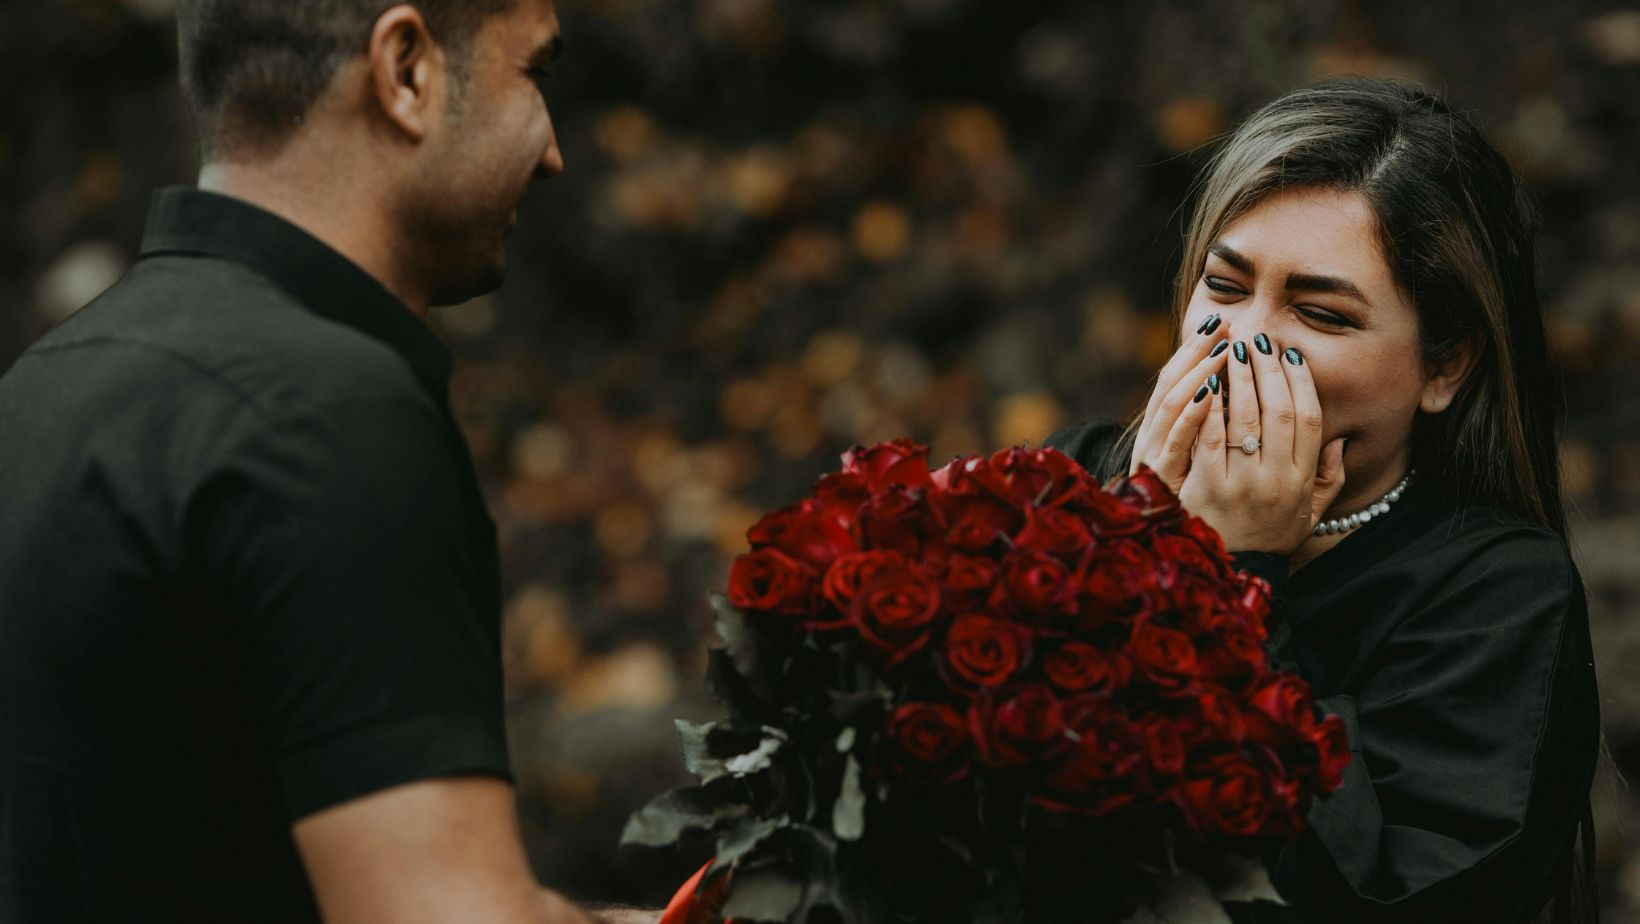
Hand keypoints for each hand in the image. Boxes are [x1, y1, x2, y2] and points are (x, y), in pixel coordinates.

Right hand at [1130, 313, 1231, 491]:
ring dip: (1195, 371)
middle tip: (1219, 322)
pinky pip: (1178, 439)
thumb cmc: (1186, 503)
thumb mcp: (1188, 461)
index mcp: (1161, 431)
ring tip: (1219, 345)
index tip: (1218, 322)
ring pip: (1170, 402)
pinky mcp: (1162, 477)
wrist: (1163, 547)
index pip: (1174, 378)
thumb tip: (1222, 384)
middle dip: (1196, 350)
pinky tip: (1211, 391)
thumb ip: (1203, 427)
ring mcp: (1155, 456)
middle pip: (1170, 381)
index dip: (1193, 350)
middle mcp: (1152, 438)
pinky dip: (1192, 414)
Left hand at [1178, 334, 1345, 554]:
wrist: (1229, 574)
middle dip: (1268, 372)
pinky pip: (1209, 438)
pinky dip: (1209, 408)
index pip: (1310, 421)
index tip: (1291, 357)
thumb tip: (1338, 439)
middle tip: (1259, 342)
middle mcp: (1276, 481)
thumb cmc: (1268, 538)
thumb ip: (1329, 479)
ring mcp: (1241, 484)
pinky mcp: (1207, 488)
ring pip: (1245, 419)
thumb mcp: (1309, 515)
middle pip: (1278, 412)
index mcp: (1302, 482)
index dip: (1302, 384)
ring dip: (1239, 379)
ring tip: (1233, 350)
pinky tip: (1206, 383)